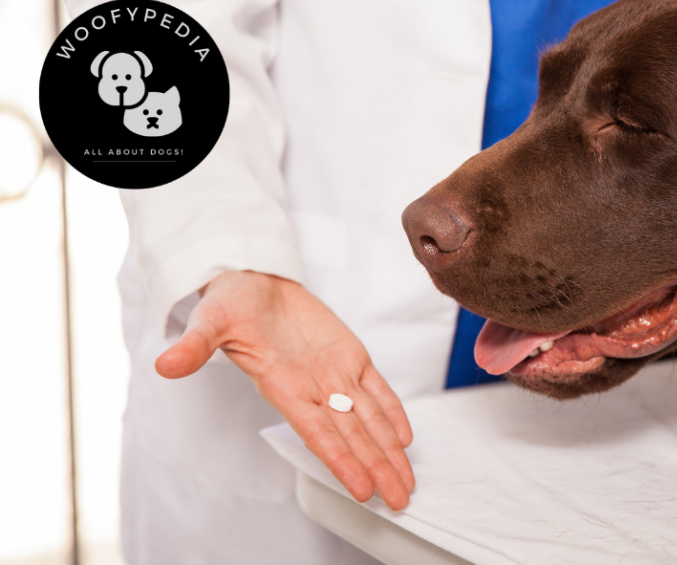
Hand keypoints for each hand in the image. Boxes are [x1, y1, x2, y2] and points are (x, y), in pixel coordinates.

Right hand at [155, 270, 414, 508]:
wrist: (253, 281)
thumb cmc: (231, 302)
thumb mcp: (210, 319)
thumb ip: (194, 346)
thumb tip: (165, 365)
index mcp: (283, 386)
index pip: (318, 433)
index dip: (342, 461)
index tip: (362, 489)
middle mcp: (313, 388)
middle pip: (352, 436)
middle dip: (377, 468)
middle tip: (399, 499)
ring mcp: (335, 374)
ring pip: (369, 419)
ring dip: (388, 451)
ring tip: (406, 481)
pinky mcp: (350, 356)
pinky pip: (376, 389)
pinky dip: (392, 411)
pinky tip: (404, 438)